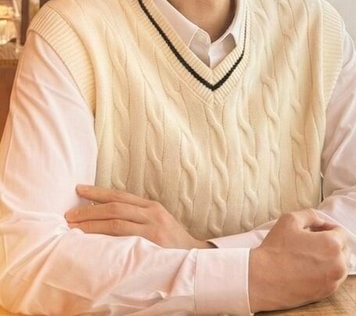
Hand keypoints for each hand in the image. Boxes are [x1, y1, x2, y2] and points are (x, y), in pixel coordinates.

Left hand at [65, 184, 211, 249]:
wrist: (194, 258)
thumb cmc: (171, 243)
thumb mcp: (158, 222)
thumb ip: (138, 216)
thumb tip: (104, 213)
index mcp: (152, 207)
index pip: (120, 196)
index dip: (98, 192)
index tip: (79, 190)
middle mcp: (152, 214)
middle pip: (115, 206)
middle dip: (89, 209)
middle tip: (69, 215)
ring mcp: (152, 228)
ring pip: (115, 221)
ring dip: (91, 223)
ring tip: (73, 226)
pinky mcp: (152, 243)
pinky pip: (122, 238)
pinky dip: (104, 237)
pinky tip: (90, 240)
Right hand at [248, 209, 348, 310]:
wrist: (261, 279)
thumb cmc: (275, 249)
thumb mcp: (291, 219)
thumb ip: (312, 215)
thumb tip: (322, 222)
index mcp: (332, 244)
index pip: (341, 232)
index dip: (328, 229)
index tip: (316, 232)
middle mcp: (338, 264)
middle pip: (343, 249)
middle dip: (331, 244)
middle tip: (312, 244)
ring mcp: (333, 281)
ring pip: (340, 265)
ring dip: (331, 259)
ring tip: (311, 257)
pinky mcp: (325, 293)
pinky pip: (334, 279)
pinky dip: (326, 273)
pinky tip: (310, 269)